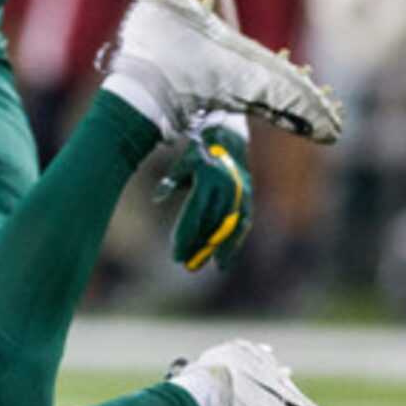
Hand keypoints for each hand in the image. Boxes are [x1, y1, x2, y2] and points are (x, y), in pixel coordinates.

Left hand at [161, 119, 252, 272]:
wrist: (229, 139)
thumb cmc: (198, 153)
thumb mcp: (182, 163)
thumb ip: (171, 181)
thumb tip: (157, 198)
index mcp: (208, 178)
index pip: (195, 213)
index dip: (186, 234)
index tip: (175, 252)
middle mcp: (227, 188)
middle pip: (212, 224)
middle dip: (198, 246)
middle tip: (185, 264)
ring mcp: (241, 194)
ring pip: (229, 227)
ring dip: (216, 249)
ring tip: (203, 266)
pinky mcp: (249, 198)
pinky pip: (242, 224)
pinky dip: (233, 243)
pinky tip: (222, 260)